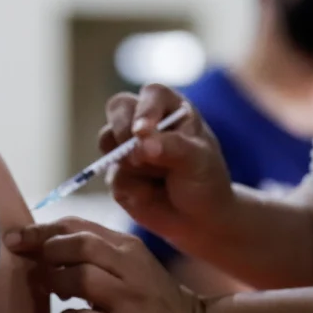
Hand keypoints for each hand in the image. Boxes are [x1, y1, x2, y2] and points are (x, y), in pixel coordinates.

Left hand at [6, 218, 201, 312]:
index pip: (78, 226)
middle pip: (79, 245)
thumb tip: (43, 244)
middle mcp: (129, 268)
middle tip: (39, 266)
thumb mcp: (129, 263)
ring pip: (80, 278)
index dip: (42, 230)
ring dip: (57, 284)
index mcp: (126, 246)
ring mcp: (128, 300)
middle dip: (49, 252)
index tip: (17, 237)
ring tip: (56, 292)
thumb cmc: (150, 295)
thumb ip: (94, 250)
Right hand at [100, 85, 234, 255]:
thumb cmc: (205, 179)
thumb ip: (172, 147)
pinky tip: (152, 194)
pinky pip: (111, 176)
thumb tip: (140, 143)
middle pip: (118, 107)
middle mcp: (145, 121)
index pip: (152, 94)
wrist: (199, 218)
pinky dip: (131, 188)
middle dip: (123, 131)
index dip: (145, 110)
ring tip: (158, 177)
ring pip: (108, 140)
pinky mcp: (117, 172)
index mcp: (170, 108)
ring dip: (129, 163)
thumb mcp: (198, 161)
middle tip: (137, 156)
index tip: (143, 132)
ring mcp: (126, 145)